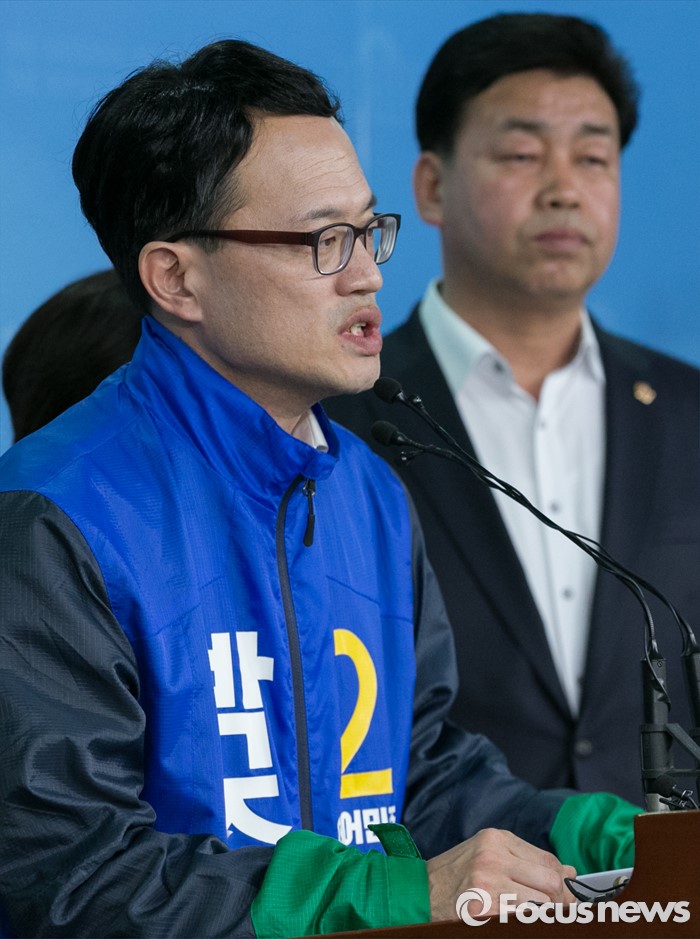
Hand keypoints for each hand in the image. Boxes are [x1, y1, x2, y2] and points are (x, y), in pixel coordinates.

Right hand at [426, 828, 576, 920]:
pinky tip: (513, 920)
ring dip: (541, 915)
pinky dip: (524, 922)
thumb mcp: (487, 855)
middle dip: (558, 902)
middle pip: (551, 882)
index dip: (563, 882)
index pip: (549, 861)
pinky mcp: (482, 909)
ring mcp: (487, 883)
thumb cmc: (454, 876)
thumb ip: (526, 860)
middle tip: (553, 912)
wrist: (417, 893)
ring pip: (541, 905)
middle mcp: (493, 857)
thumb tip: (569, 872)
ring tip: (527, 914)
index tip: (566, 896)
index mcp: (496, 839)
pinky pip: (522, 920)